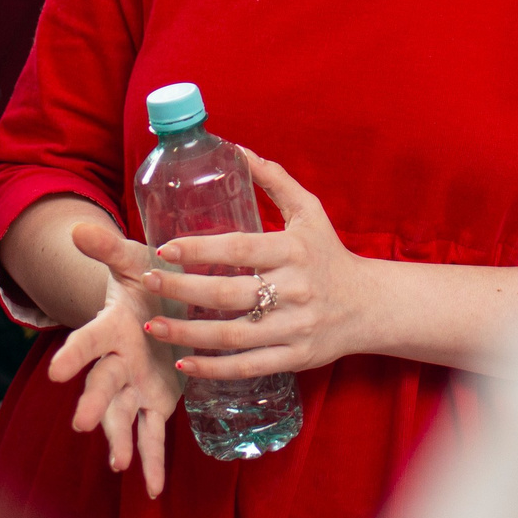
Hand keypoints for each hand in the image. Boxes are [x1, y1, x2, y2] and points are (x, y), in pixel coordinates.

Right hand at [48, 221, 182, 497]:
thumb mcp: (134, 259)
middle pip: (101, 384)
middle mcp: (116, 362)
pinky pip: (151, 435)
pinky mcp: (154, 404)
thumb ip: (108, 247)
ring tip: (117, 464)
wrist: (161, 305)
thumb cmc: (147, 281)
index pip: (88, 340)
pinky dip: (152, 462)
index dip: (73, 355)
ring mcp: (133, 386)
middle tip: (81, 424)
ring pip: (122, 415)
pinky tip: (153, 489)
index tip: (55, 371)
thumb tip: (79, 226)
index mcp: (111, 327)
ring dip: (118, 439)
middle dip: (92, 402)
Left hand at [142, 151, 370, 379]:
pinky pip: (248, 366)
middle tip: (149, 282)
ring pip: (232, 334)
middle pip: (229, 293)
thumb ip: (274, 180)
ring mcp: (294, 327)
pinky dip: (214, 368)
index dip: (200, 249)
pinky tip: (185, 363)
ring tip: (153, 326)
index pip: (240, 248)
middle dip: (182, 290)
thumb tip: (237, 149)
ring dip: (187, 333)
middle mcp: (294, 289)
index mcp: (294, 250)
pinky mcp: (295, 358)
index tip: (165, 249)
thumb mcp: (309, 211)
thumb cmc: (329, 253)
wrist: (368, 305)